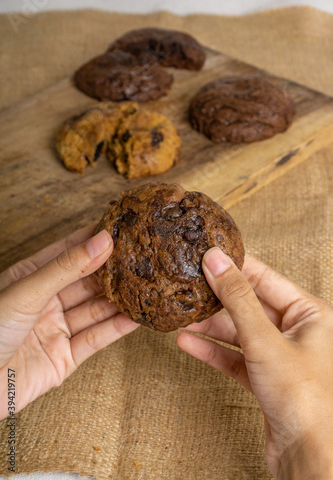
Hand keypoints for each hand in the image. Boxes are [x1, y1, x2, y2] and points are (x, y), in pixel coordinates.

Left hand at [0, 227, 138, 419]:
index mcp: (31, 277)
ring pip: (96, 309)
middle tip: (142, 257)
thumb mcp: (27, 291)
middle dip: (114, 270)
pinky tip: (138, 316)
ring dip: (121, 299)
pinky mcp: (66, 357)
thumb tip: (102, 241)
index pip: (69, 252)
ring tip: (148, 285)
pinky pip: (96, 338)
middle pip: (87, 281)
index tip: (122, 229)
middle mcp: (47, 301)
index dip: (95, 240)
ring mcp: (57, 328)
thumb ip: (67, 268)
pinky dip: (117, 328)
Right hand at [177, 249, 332, 478]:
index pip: (267, 277)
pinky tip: (187, 342)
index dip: (236, 265)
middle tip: (189, 285)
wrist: (306, 455)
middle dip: (217, 299)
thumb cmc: (302, 398)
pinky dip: (212, 350)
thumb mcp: (264, 338)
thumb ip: (237, 297)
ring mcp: (279, 354)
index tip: (208, 255)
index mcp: (310, 314)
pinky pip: (234, 356)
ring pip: (238, 331)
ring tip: (182, 315)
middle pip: (249, 304)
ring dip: (210, 326)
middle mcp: (297, 331)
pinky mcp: (264, 377)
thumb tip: (216, 260)